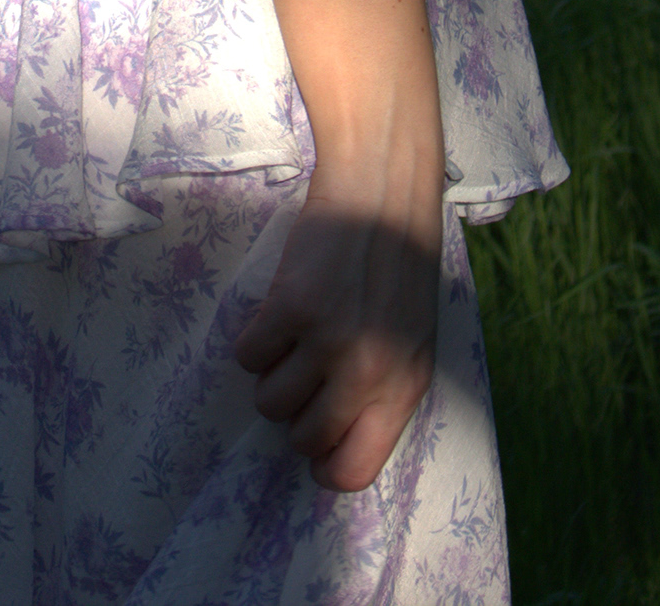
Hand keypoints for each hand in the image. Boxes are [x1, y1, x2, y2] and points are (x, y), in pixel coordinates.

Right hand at [233, 173, 441, 490]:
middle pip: (303, 439)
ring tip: (291, 336)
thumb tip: (335, 435)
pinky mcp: (292, 307)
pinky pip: (247, 355)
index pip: (354, 471)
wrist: (384, 188)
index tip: (315, 439)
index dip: (325, 464)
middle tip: (302, 372)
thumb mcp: (412, 338)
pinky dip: (253, 338)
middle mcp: (368, 375)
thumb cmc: (398, 262)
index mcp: (405, 387)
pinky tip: (276, 310)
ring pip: (268, 401)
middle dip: (296, 412)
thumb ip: (382, 387)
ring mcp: (328, 342)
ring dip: (271, 374)